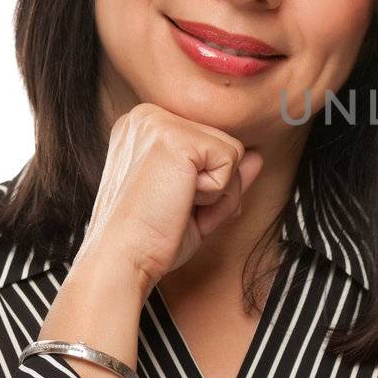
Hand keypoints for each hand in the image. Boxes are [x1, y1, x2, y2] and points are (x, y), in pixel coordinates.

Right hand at [74, 101, 264, 298]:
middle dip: (216, 189)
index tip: (170, 205)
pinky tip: (179, 202)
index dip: (205, 186)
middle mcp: (147, 116)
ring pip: (233, 152)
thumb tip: (257, 157)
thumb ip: (223, 175)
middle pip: (224, 145)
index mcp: (144, 128)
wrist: (120, 261)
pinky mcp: (175, 136)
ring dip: (217, 192)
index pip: (208, 145)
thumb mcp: (194, 201)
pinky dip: (216, 193)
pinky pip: (231, 160)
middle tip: (174, 210)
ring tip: (175, 206)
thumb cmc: (149, 238)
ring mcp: (159, 122)